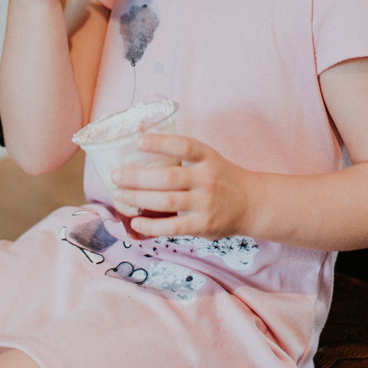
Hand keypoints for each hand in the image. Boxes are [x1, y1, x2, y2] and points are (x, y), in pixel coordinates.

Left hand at [112, 134, 258, 239]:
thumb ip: (183, 158)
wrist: (251, 203)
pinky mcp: (203, 225)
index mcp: (208, 157)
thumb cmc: (221, 178)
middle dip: (138, 176)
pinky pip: (173, 227)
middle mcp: (208, 179)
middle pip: (169, 177)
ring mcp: (206, 203)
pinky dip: (152, 226)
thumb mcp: (208, 159)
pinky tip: (135, 222)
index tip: (138, 140)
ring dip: (139, 198)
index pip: (184, 146)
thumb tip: (139, 151)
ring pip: (167, 201)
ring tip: (120, 194)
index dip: (161, 143)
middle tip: (116, 175)